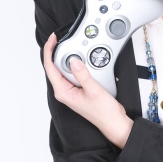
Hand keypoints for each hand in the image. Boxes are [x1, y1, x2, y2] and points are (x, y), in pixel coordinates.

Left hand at [43, 33, 132, 148]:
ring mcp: (71, 90)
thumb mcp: (94, 90)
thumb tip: (73, 60)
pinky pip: (74, 73)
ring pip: (65, 70)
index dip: (49, 51)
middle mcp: (64, 91)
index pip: (50, 68)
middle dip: (58, 52)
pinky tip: (83, 60)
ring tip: (74, 48)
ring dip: (69, 58)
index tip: (53, 40)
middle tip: (63, 40)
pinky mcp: (79, 89)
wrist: (113, 122)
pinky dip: (77, 65)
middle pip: (55, 67)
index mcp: (63, 92)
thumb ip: (82, 74)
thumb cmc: (103, 112)